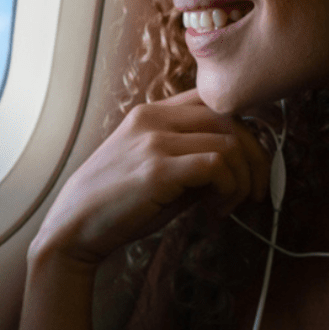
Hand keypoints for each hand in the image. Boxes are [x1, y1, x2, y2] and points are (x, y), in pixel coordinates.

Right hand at [32, 89, 268, 268]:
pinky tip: (217, 211)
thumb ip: (192, 160)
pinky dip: (230, 189)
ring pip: (229, 143)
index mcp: (151, 113)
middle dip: (255, 157)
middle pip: (230, 118)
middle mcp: (153, 118)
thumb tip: (239, 167)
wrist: (73, 229)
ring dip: (243, 180)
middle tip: (255, 191)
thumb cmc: (116, 206)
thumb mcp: (155, 171)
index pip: (213, 100)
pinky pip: (217, 165)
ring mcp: (154, 140)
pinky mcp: (158, 169)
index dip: (242, 129)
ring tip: (229, 206)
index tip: (250, 162)